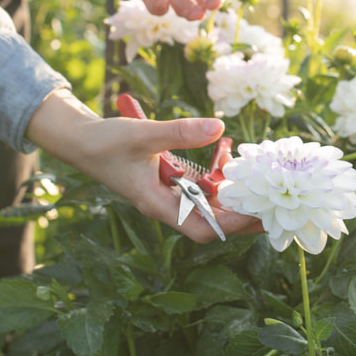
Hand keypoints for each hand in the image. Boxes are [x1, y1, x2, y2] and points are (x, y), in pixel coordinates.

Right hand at [27, 90, 262, 242]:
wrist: (80, 140)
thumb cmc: (106, 141)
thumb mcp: (144, 134)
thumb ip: (181, 132)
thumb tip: (220, 127)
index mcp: (158, 204)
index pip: (202, 228)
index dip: (232, 224)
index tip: (260, 213)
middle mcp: (166, 205)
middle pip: (212, 222)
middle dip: (243, 216)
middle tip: (275, 205)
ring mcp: (167, 194)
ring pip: (207, 204)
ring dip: (232, 195)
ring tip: (262, 185)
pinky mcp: (167, 181)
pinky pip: (199, 186)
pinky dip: (216, 176)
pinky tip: (230, 157)